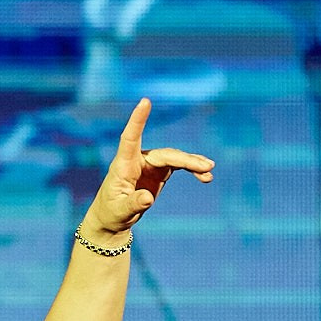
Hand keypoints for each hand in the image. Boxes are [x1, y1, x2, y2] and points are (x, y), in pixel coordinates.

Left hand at [85, 98, 213, 237]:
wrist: (114, 218)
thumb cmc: (112, 213)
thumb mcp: (119, 212)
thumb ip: (132, 204)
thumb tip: (147, 198)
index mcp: (123, 164)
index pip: (130, 138)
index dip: (138, 120)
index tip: (145, 101)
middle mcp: (138, 159)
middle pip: (164, 154)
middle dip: (185, 159)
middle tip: (206, 167)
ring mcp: (150, 164)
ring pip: (175, 158)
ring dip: (193, 164)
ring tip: (209, 172)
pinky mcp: (160, 171)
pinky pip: (179, 165)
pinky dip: (192, 170)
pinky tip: (205, 177)